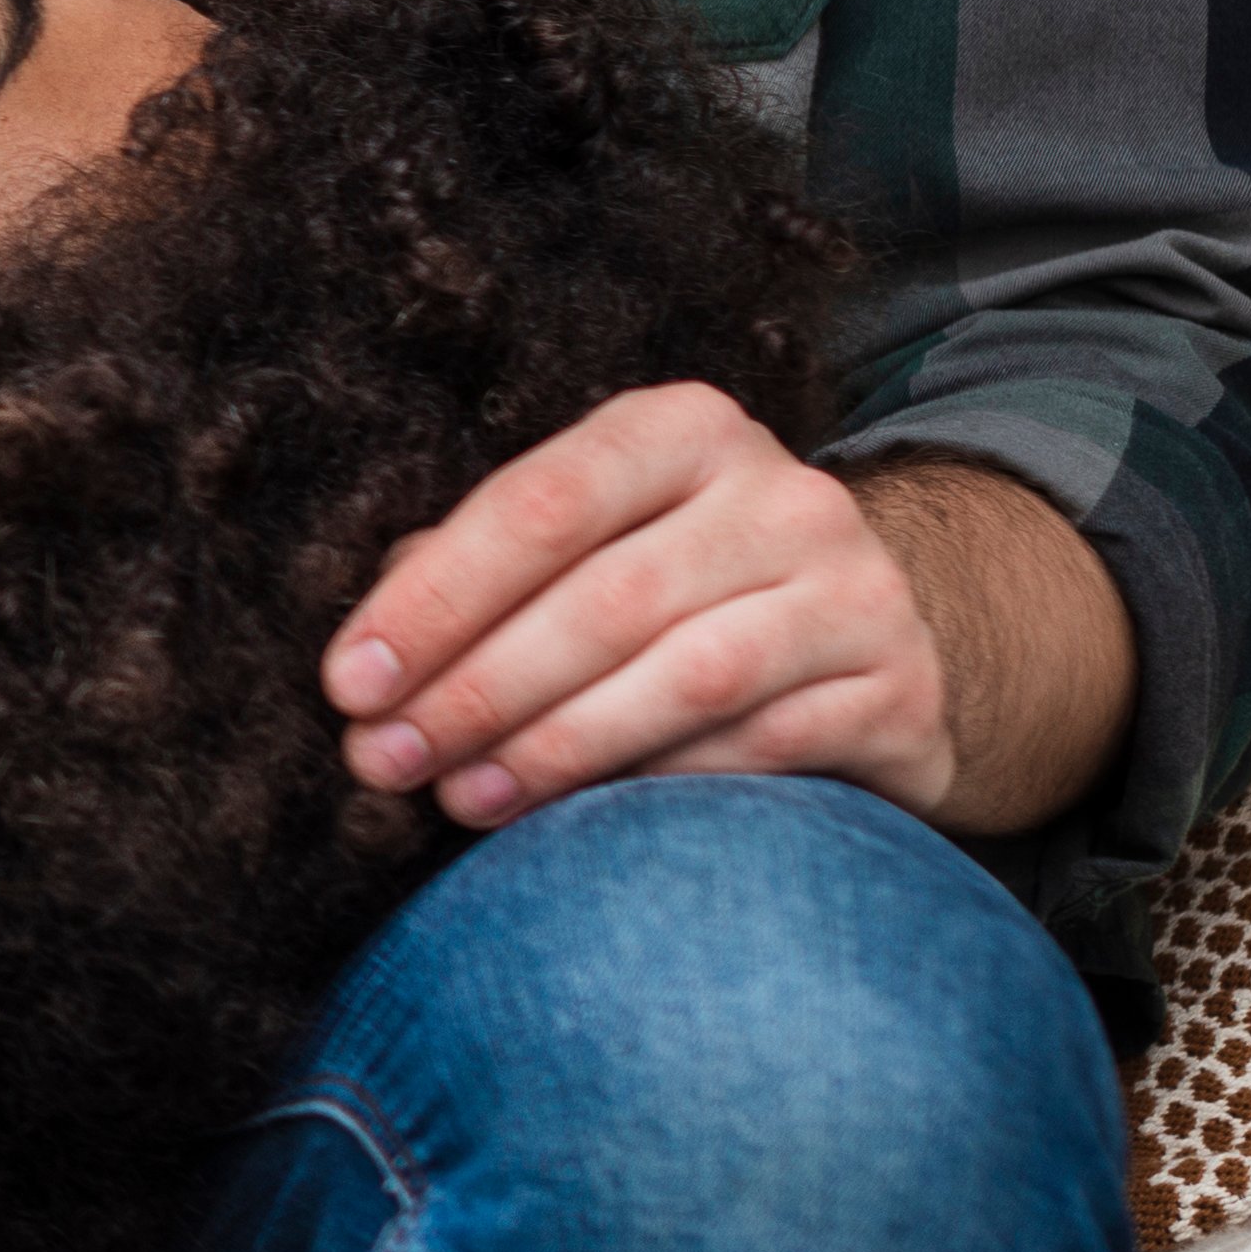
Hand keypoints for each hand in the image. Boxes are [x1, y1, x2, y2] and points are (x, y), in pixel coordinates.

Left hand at [323, 390, 1099, 834]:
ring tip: (463, 800)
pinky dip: (661, 785)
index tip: (351, 683)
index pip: (539, 503)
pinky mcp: (899, 688)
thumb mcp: (586, 543)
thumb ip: (482, 571)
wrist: (867, 636)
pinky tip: (586, 822)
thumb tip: (373, 657)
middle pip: (605, 599)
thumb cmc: (673, 584)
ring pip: (686, 674)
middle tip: (387, 761)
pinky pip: (763, 745)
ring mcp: (857, 588)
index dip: (435, 598)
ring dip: (557, 748)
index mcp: (682, 429)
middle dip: (477, 690)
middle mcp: (783, 493)